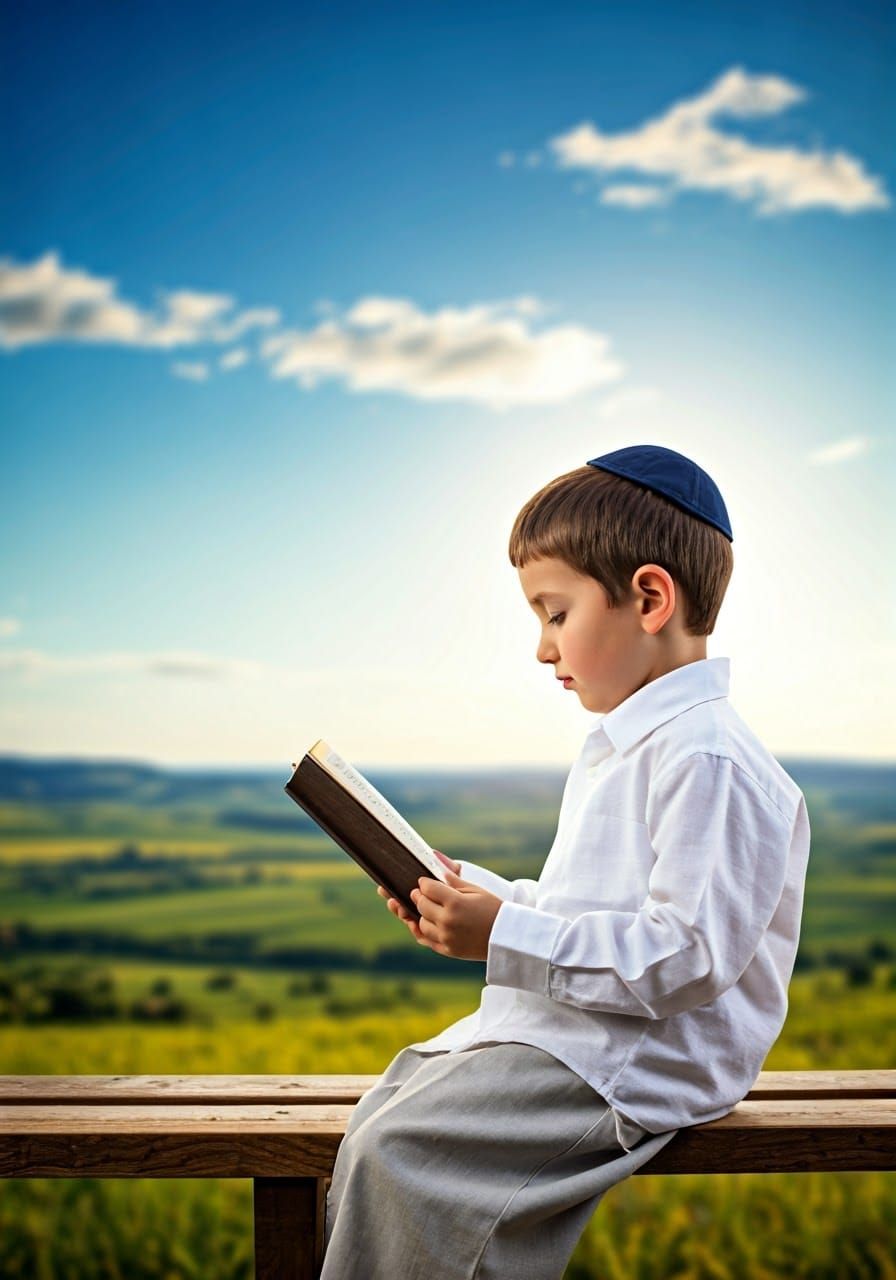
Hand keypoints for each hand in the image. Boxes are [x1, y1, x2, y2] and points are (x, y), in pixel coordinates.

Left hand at [377, 849, 501, 959]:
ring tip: (428, 908)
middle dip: (419, 896)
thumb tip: (437, 859)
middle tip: (420, 893)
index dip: (424, 883)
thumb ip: (453, 879)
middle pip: (421, 905)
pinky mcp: (448, 951)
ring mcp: (447, 938)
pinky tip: (426, 923)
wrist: (506, 936)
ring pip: (421, 924)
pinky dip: (422, 931)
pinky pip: (426, 940)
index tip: (424, 882)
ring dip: (422, 914)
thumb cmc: (492, 909)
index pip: (428, 888)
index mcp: (455, 903)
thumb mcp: (475, 890)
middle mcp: (448, 921)